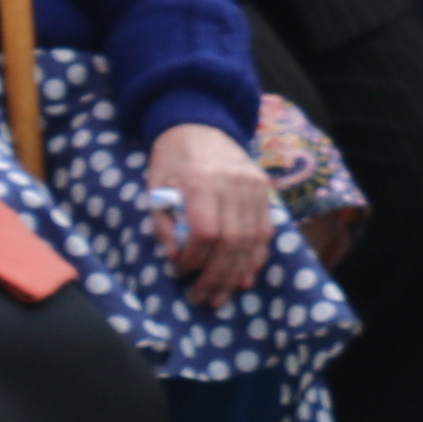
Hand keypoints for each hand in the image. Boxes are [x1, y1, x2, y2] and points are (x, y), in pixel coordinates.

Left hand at [144, 119, 279, 306]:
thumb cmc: (172, 159)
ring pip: (252, 240)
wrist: (200, 124)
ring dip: (237, 273)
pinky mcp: (265, 189)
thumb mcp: (156, 187)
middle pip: (232, 241)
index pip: (206, 231)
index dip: (194, 259)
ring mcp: (254, 186)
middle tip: (203, 298)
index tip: (179, 270)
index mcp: (201, 180)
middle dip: (216, 276)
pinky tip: (244, 277)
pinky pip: (266, 231)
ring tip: (222, 295)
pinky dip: (256, 258)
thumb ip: (163, 224)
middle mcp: (233, 182)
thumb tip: (176, 257)